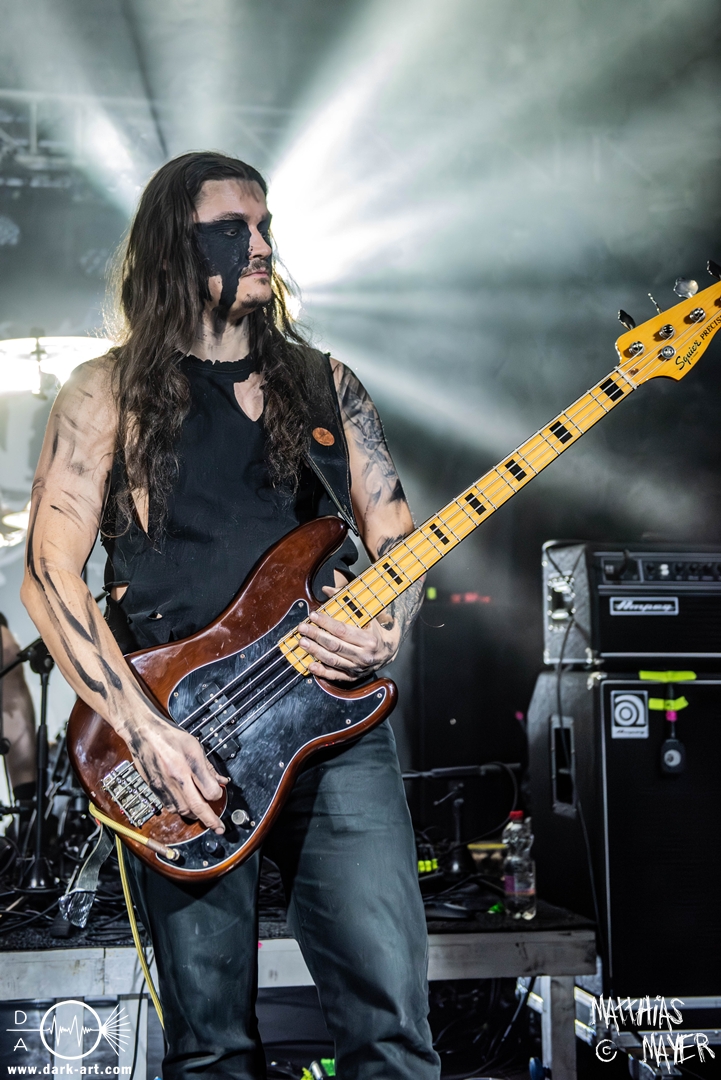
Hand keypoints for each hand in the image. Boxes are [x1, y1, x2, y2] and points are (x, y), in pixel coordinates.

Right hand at [123, 712, 229, 833]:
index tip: (220, 795)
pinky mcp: (154, 788)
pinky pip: (169, 806)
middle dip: (209, 820)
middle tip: (218, 826)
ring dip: (194, 814)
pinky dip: (179, 809)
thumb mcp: (195, 746)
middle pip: (196, 807)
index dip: (218, 796)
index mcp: (189, 764)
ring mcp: (164, 785)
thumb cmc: (169, 736)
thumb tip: (221, 780)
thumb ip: (208, 767)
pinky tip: (185, 805)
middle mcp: (176, 778)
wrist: (143, 733)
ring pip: (182, 810)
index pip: (210, 791)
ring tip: (201, 813)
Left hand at [297, 586, 398, 682]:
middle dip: (316, 636)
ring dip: (315, 651)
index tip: (313, 615)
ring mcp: (358, 668)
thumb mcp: (368, 615)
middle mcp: (364, 656)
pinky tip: (310, 665)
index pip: (342, 630)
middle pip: (335, 645)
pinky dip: (322, 672)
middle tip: (303, 628)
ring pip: (332, 660)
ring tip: (302, 642)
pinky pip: (335, 676)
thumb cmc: (377, 630)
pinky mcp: (353, 677)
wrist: (389, 652)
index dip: (326, 623)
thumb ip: (348, 602)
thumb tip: (327, 589)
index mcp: (369, 639)